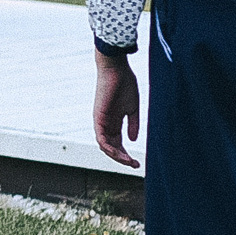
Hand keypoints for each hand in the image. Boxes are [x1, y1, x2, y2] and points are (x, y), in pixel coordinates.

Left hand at [93, 51, 141, 167]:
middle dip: (122, 159)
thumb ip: (133, 124)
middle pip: (111, 148)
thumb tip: (133, 141)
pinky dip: (109, 148)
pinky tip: (120, 153)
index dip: (126, 155)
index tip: (137, 163)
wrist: (116, 69)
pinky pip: (101, 138)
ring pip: (105, 146)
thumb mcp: (132, 108)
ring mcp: (101, 121)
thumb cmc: (125, 84)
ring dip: (116, 156)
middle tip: (134, 165)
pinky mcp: (98, 117)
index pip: (117, 144)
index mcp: (113, 122)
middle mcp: (105, 124)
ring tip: (129, 162)